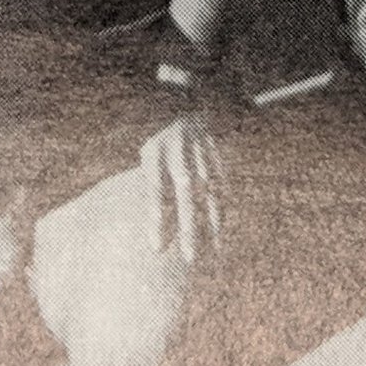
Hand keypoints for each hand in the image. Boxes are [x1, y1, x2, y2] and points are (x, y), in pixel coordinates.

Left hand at [140, 111, 224, 263]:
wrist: (184, 107)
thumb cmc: (159, 145)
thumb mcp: (146, 156)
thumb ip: (149, 186)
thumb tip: (151, 220)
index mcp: (156, 153)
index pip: (157, 191)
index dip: (157, 220)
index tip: (157, 249)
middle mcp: (179, 154)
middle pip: (184, 196)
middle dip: (188, 228)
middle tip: (188, 258)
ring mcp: (200, 156)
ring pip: (206, 194)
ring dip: (209, 224)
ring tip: (209, 253)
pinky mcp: (215, 159)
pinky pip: (219, 188)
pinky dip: (220, 211)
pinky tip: (218, 234)